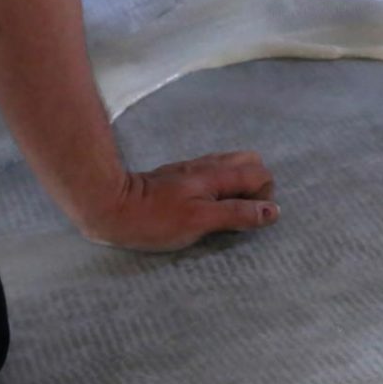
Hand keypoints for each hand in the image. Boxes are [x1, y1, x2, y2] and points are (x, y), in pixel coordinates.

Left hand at [75, 152, 278, 251]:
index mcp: (216, 175)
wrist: (110, 207)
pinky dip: (220, 188)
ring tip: (224, 212)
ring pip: (230, 167)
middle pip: (249, 162)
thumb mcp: (200, 221)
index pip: (260, 173)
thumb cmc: (155, 220)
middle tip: (240, 213)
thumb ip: (238, 214)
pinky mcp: (178, 177)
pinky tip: (205, 207)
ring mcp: (192, 170)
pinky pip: (212, 175)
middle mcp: (207, 167)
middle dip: (255, 187)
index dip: (263, 197)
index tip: (247, 219)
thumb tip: (272, 211)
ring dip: (237, 188)